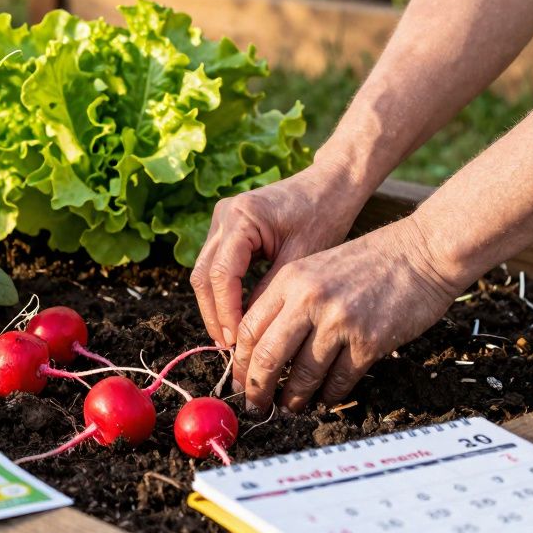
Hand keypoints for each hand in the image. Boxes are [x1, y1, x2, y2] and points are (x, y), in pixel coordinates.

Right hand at [191, 163, 367, 347]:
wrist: (330, 186)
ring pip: (204, 271)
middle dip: (213, 313)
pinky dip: (223, 291)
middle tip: (229, 347)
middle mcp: (224, 215)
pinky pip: (216, 265)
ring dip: (215, 305)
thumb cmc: (323, 216)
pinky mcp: (228, 228)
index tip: (236, 341)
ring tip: (230, 337)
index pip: (220, 274)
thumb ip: (270, 292)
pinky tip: (235, 314)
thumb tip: (248, 332)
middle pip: (202, 274)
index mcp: (241, 217)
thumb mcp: (301, 260)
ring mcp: (222, 220)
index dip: (225, 311)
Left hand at [232, 217, 463, 411]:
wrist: (422, 252)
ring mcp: (340, 322)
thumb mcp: (317, 269)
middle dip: (258, 388)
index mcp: (290, 279)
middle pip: (268, 356)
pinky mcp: (369, 341)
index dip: (240, 362)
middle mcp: (310, 299)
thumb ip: (289, 301)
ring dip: (294, 398)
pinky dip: (329, 395)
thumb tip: (262, 347)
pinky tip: (325, 398)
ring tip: (289, 407)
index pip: (250, 329)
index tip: (239, 380)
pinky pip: (340, 380)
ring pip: (304, 374)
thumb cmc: (370, 261)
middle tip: (256, 405)